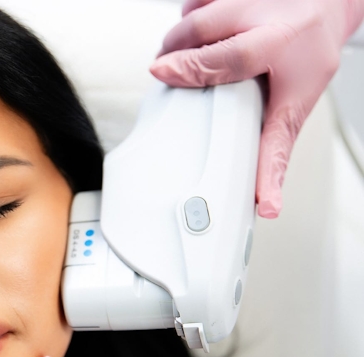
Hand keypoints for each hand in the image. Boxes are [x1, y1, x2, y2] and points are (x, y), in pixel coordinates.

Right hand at [150, 0, 363, 217]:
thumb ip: (275, 148)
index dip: (190, 68)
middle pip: (195, 33)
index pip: (228, 59)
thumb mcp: (299, 103)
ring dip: (178, 41)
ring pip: (191, 15)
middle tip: (167, 75)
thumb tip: (265, 204)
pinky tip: (198, 32)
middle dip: (174, 57)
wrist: (328, 1)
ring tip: (182, 58)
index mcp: (279, 42)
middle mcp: (261, 9)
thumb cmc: (311, 53)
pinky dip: (188, 18)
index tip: (161, 73)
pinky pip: (193, 1)